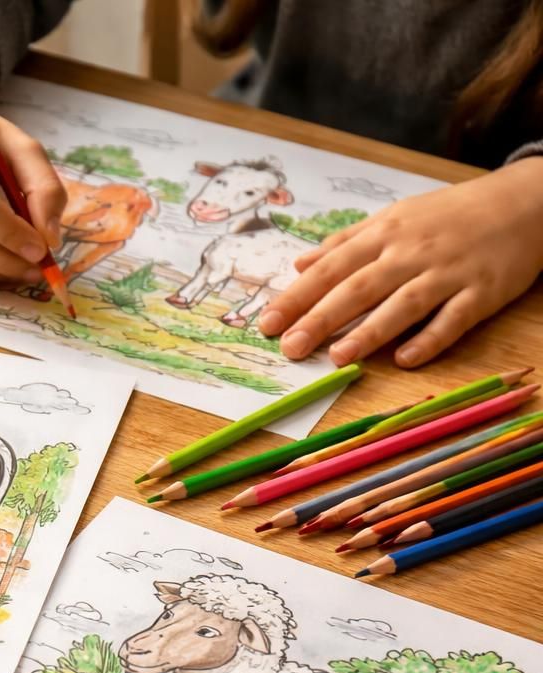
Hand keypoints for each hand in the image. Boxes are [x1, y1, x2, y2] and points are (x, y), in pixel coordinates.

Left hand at [260, 159, 542, 367]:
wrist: (524, 201)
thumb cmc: (449, 214)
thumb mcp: (394, 217)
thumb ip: (345, 242)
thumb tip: (299, 263)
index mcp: (385, 233)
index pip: (331, 268)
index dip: (297, 297)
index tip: (267, 323)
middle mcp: (412, 252)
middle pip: (359, 287)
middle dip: (321, 318)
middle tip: (290, 347)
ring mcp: (449, 272)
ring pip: (403, 304)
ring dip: (369, 332)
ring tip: (337, 357)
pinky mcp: (483, 291)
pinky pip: (454, 319)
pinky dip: (430, 338)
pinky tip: (405, 359)